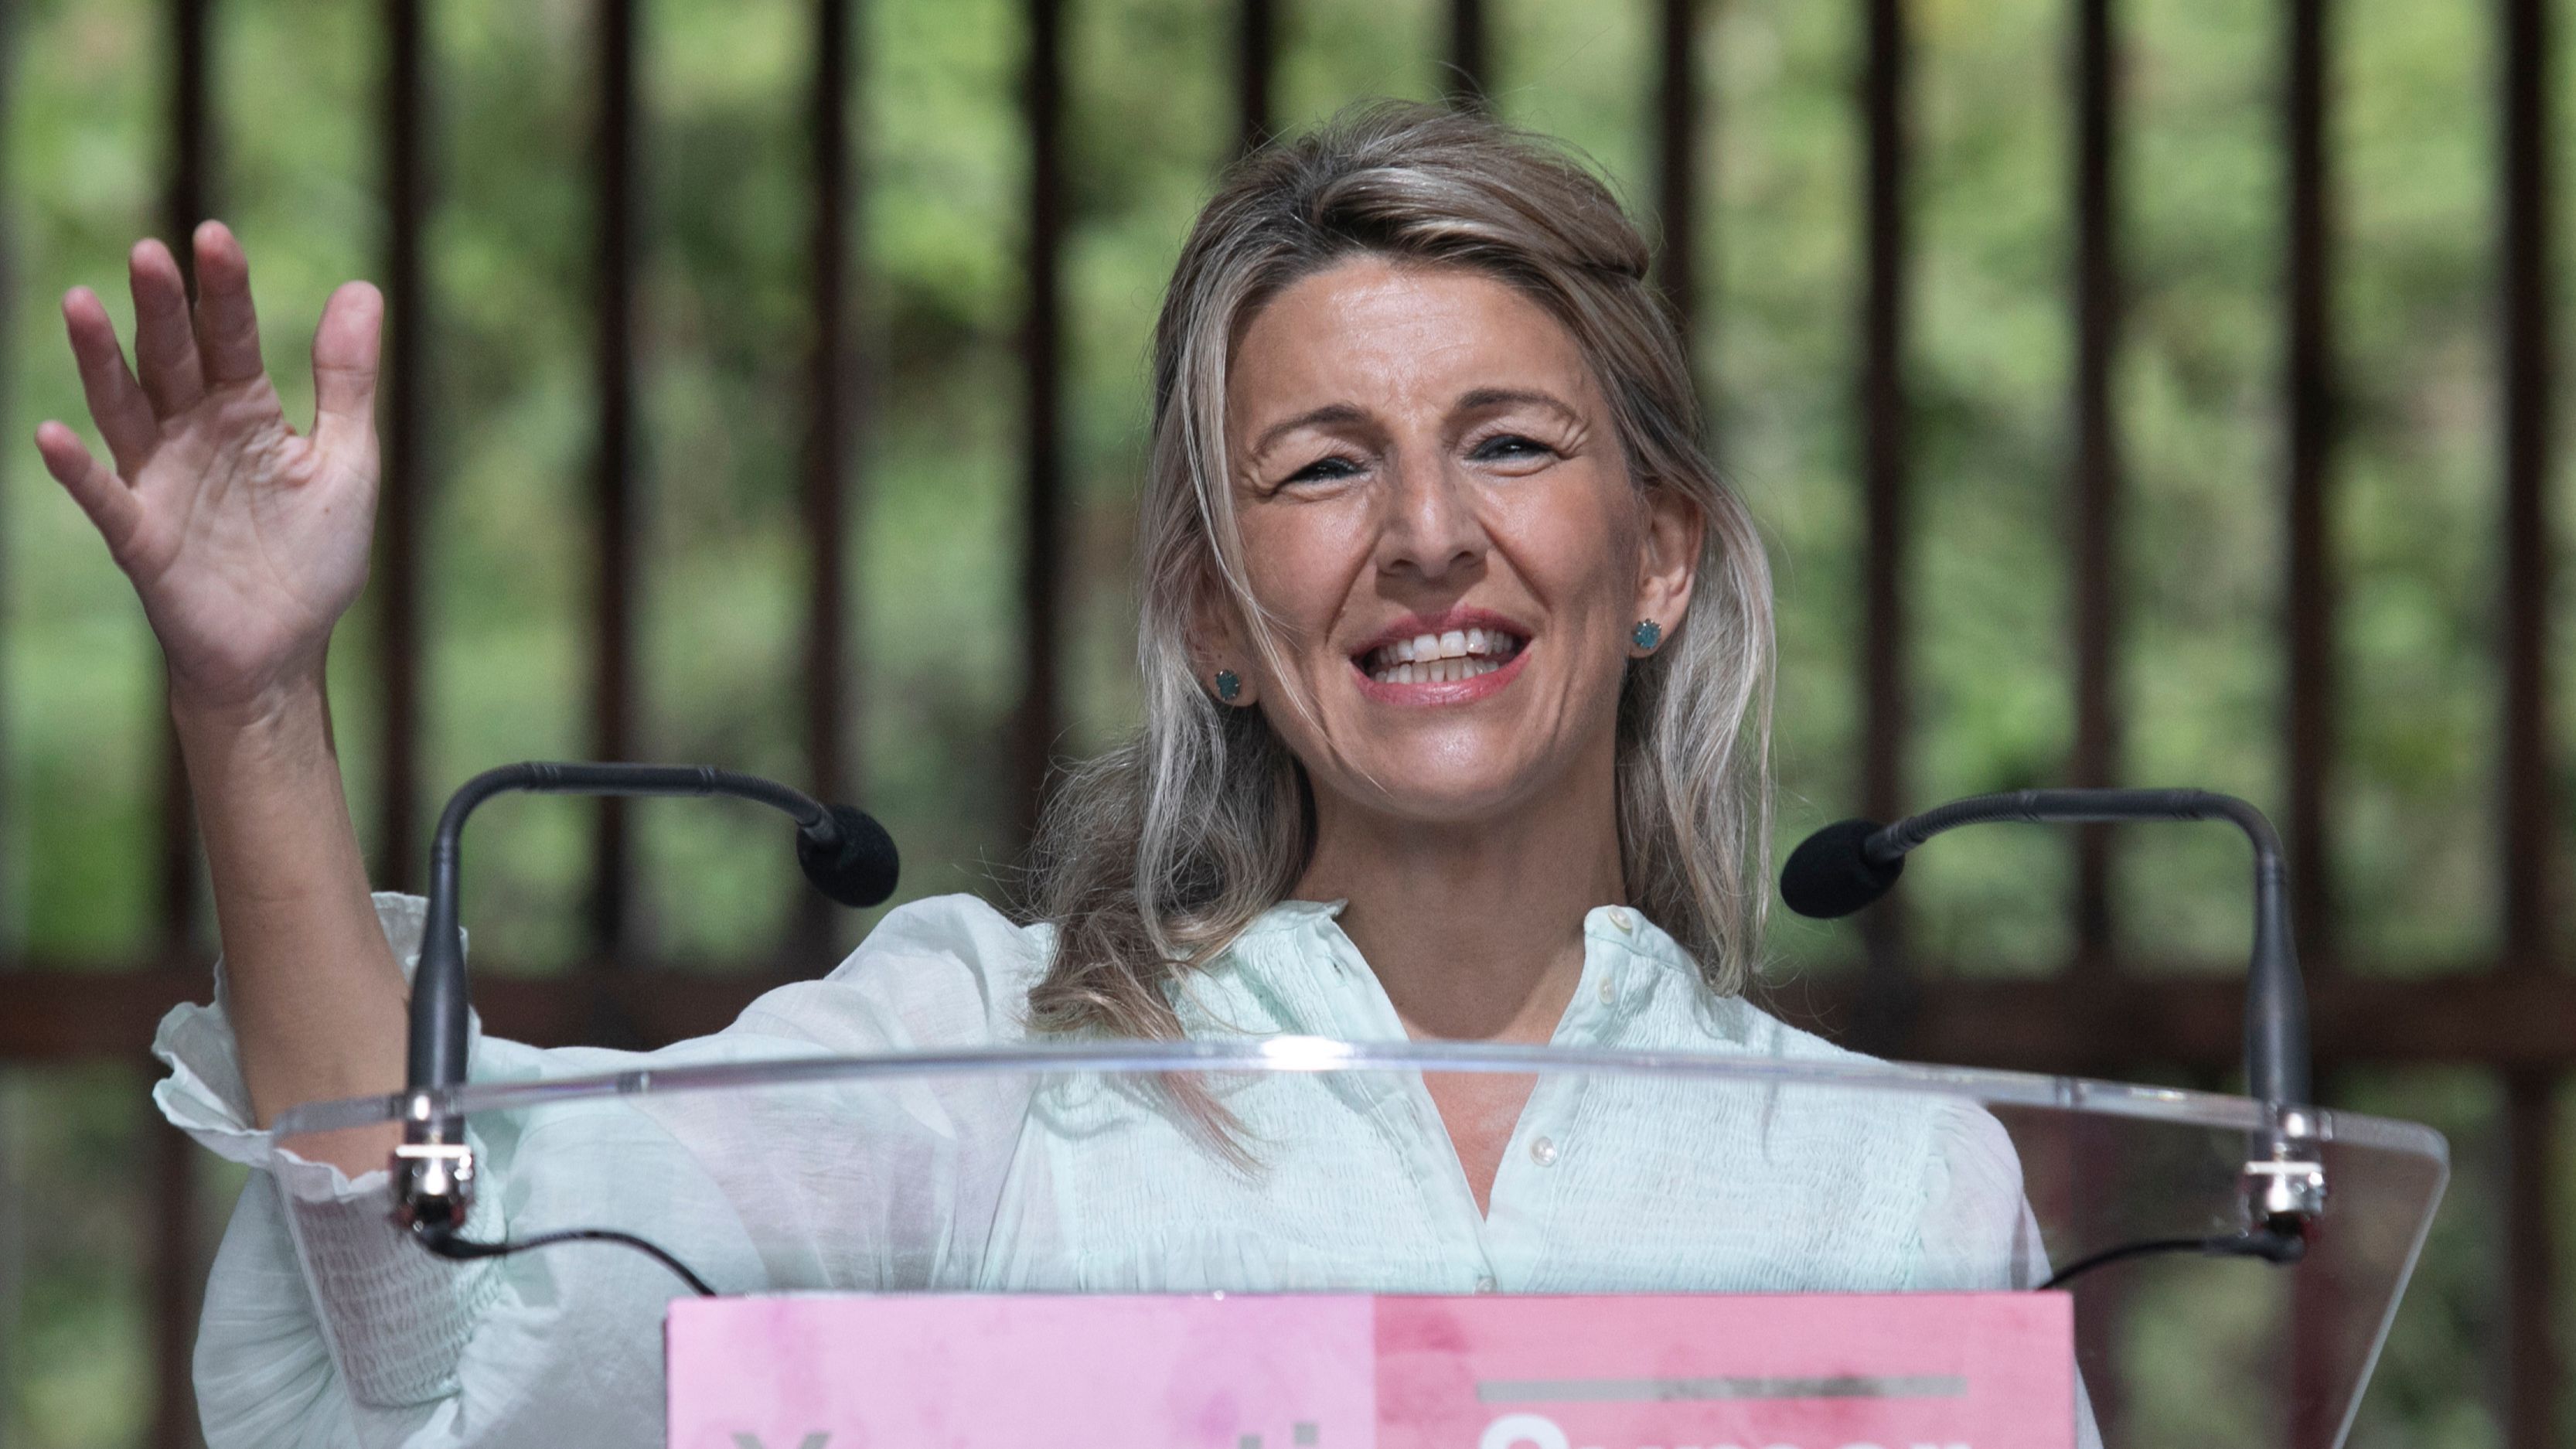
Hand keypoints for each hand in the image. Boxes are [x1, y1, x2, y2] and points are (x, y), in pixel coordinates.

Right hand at [35, 221, 382, 717]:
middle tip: (151, 253)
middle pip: (173, 359)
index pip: (232, 338)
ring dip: (102, 360)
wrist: (285, 651)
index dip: (224, 291)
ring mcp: (162, 481)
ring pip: (126, 409)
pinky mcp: (143, 539)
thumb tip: (361, 286)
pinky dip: (78, 471)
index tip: (215, 237)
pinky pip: (105, 498)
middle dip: (163, 308)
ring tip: (82, 303)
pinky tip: (54, 435)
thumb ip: (346, 379)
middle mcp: (194, 434)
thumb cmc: (314, 556)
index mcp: (248, 412)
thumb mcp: (348, 460)